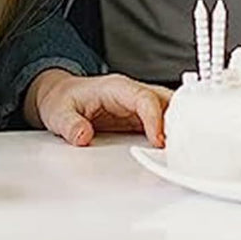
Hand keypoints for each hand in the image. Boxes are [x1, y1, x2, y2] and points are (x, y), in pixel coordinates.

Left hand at [24, 69, 170, 147]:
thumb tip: (83, 136)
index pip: (144, 98)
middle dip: (177, 120)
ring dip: (178, 127)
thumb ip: (70, 124)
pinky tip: (174, 151)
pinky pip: (163, 122)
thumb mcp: (58, 113)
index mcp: (116, 88)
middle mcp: (131, 93)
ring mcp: (138, 105)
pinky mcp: (140, 117)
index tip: (158, 140)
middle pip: (165, 99)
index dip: (155, 118)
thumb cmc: (62, 100)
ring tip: (182, 151)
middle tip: (182, 147)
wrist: (59, 96)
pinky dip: (171, 134)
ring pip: (168, 109)